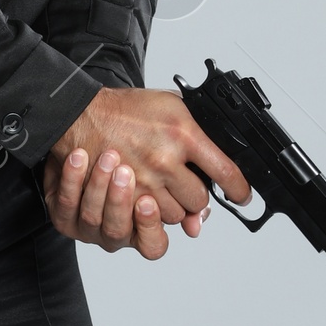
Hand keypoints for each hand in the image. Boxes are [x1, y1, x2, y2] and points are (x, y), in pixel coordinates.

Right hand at [42, 86, 252, 257]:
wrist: (83, 116)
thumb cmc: (127, 111)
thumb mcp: (173, 106)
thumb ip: (200, 133)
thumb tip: (217, 168)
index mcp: (182, 134)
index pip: (225, 172)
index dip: (239, 190)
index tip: (242, 196)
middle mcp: (165, 160)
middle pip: (199, 201)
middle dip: (197, 197)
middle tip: (187, 185)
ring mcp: (144, 181)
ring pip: (176, 215)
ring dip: (173, 207)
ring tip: (163, 188)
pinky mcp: (125, 195)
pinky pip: (150, 219)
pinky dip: (152, 214)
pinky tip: (150, 199)